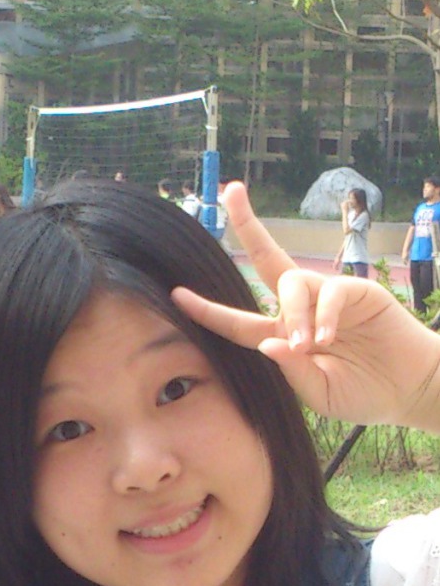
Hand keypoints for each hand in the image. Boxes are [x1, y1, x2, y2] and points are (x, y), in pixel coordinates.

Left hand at [174, 183, 439, 431]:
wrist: (409, 390)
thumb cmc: (363, 393)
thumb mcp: (320, 393)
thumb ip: (292, 371)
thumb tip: (267, 342)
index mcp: (285, 336)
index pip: (238, 322)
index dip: (208, 310)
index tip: (176, 294)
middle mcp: (301, 309)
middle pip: (267, 261)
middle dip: (247, 226)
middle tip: (231, 192)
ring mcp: (328, 297)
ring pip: (292, 282)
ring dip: (295, 312)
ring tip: (313, 345)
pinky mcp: (357, 292)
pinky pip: (330, 291)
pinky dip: (324, 313)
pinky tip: (328, 338)